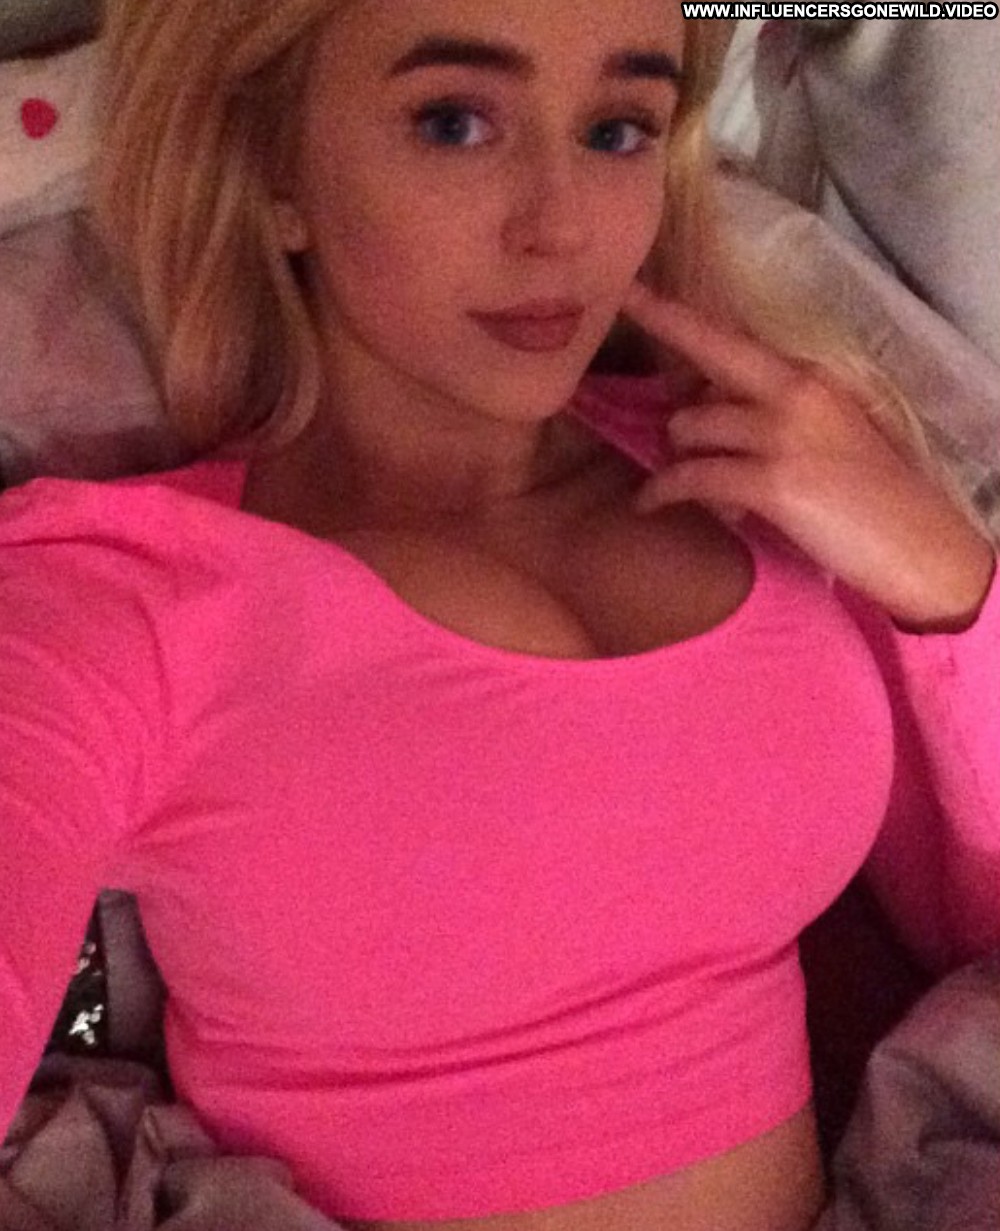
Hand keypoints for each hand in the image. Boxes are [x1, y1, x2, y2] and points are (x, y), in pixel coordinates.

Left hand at [620, 281, 997, 631]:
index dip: (675, 313)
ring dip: (677, 454)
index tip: (631, 290)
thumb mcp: (826, 435)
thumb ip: (771, 413)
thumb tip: (702, 410)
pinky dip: (663, 491)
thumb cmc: (872, 498)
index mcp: (808, 379)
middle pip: (706, 355)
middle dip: (662, 344)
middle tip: (632, 362)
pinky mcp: (773, 482)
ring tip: (685, 481)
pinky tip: (650, 503)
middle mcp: (795, 393)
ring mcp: (783, 435)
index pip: (731, 336)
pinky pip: (691, 477)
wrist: (920, 547)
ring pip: (690, 425)